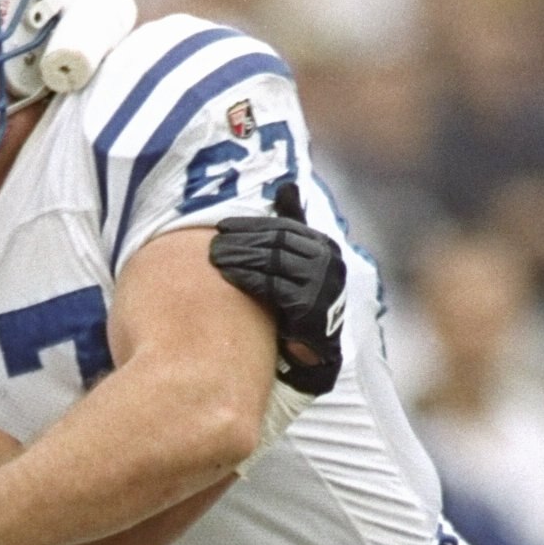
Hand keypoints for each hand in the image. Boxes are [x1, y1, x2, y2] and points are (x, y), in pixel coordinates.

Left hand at [209, 182, 344, 401]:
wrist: (305, 359)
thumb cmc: (291, 306)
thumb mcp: (292, 262)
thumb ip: (290, 225)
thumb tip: (288, 186)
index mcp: (324, 249)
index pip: (285, 228)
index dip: (252, 226)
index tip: (222, 227)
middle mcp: (330, 265)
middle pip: (279, 243)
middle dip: (243, 241)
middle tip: (212, 244)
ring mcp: (325, 289)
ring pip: (276, 263)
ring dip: (242, 258)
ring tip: (214, 258)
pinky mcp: (314, 312)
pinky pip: (276, 288)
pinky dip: (250, 280)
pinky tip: (227, 277)